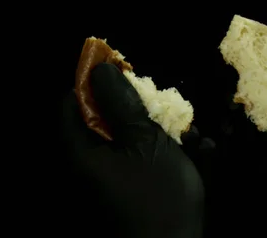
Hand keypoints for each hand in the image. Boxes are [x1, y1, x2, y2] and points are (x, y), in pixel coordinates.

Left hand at [60, 63, 203, 237]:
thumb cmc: (158, 197)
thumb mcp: (147, 142)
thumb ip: (123, 104)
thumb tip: (101, 70)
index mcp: (82, 153)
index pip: (72, 104)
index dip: (94, 83)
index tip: (123, 72)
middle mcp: (89, 167)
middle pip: (101, 120)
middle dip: (136, 109)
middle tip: (164, 107)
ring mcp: (109, 181)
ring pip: (127, 140)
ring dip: (158, 131)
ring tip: (190, 135)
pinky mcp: (128, 192)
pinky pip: (140, 162)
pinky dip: (162, 153)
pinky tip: (194, 152)